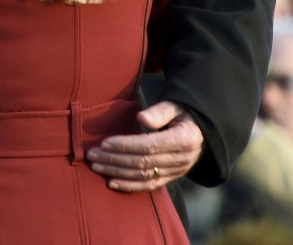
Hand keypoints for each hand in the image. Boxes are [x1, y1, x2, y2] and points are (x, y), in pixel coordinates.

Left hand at [86, 101, 203, 191]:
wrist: (201, 132)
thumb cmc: (182, 114)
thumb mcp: (176, 106)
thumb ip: (159, 112)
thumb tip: (141, 117)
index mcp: (183, 139)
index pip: (149, 146)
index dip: (125, 145)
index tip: (104, 143)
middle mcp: (181, 159)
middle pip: (143, 163)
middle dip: (114, 159)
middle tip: (92, 155)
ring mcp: (176, 172)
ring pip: (143, 175)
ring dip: (117, 172)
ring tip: (95, 166)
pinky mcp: (171, 179)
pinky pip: (149, 186)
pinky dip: (130, 186)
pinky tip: (111, 182)